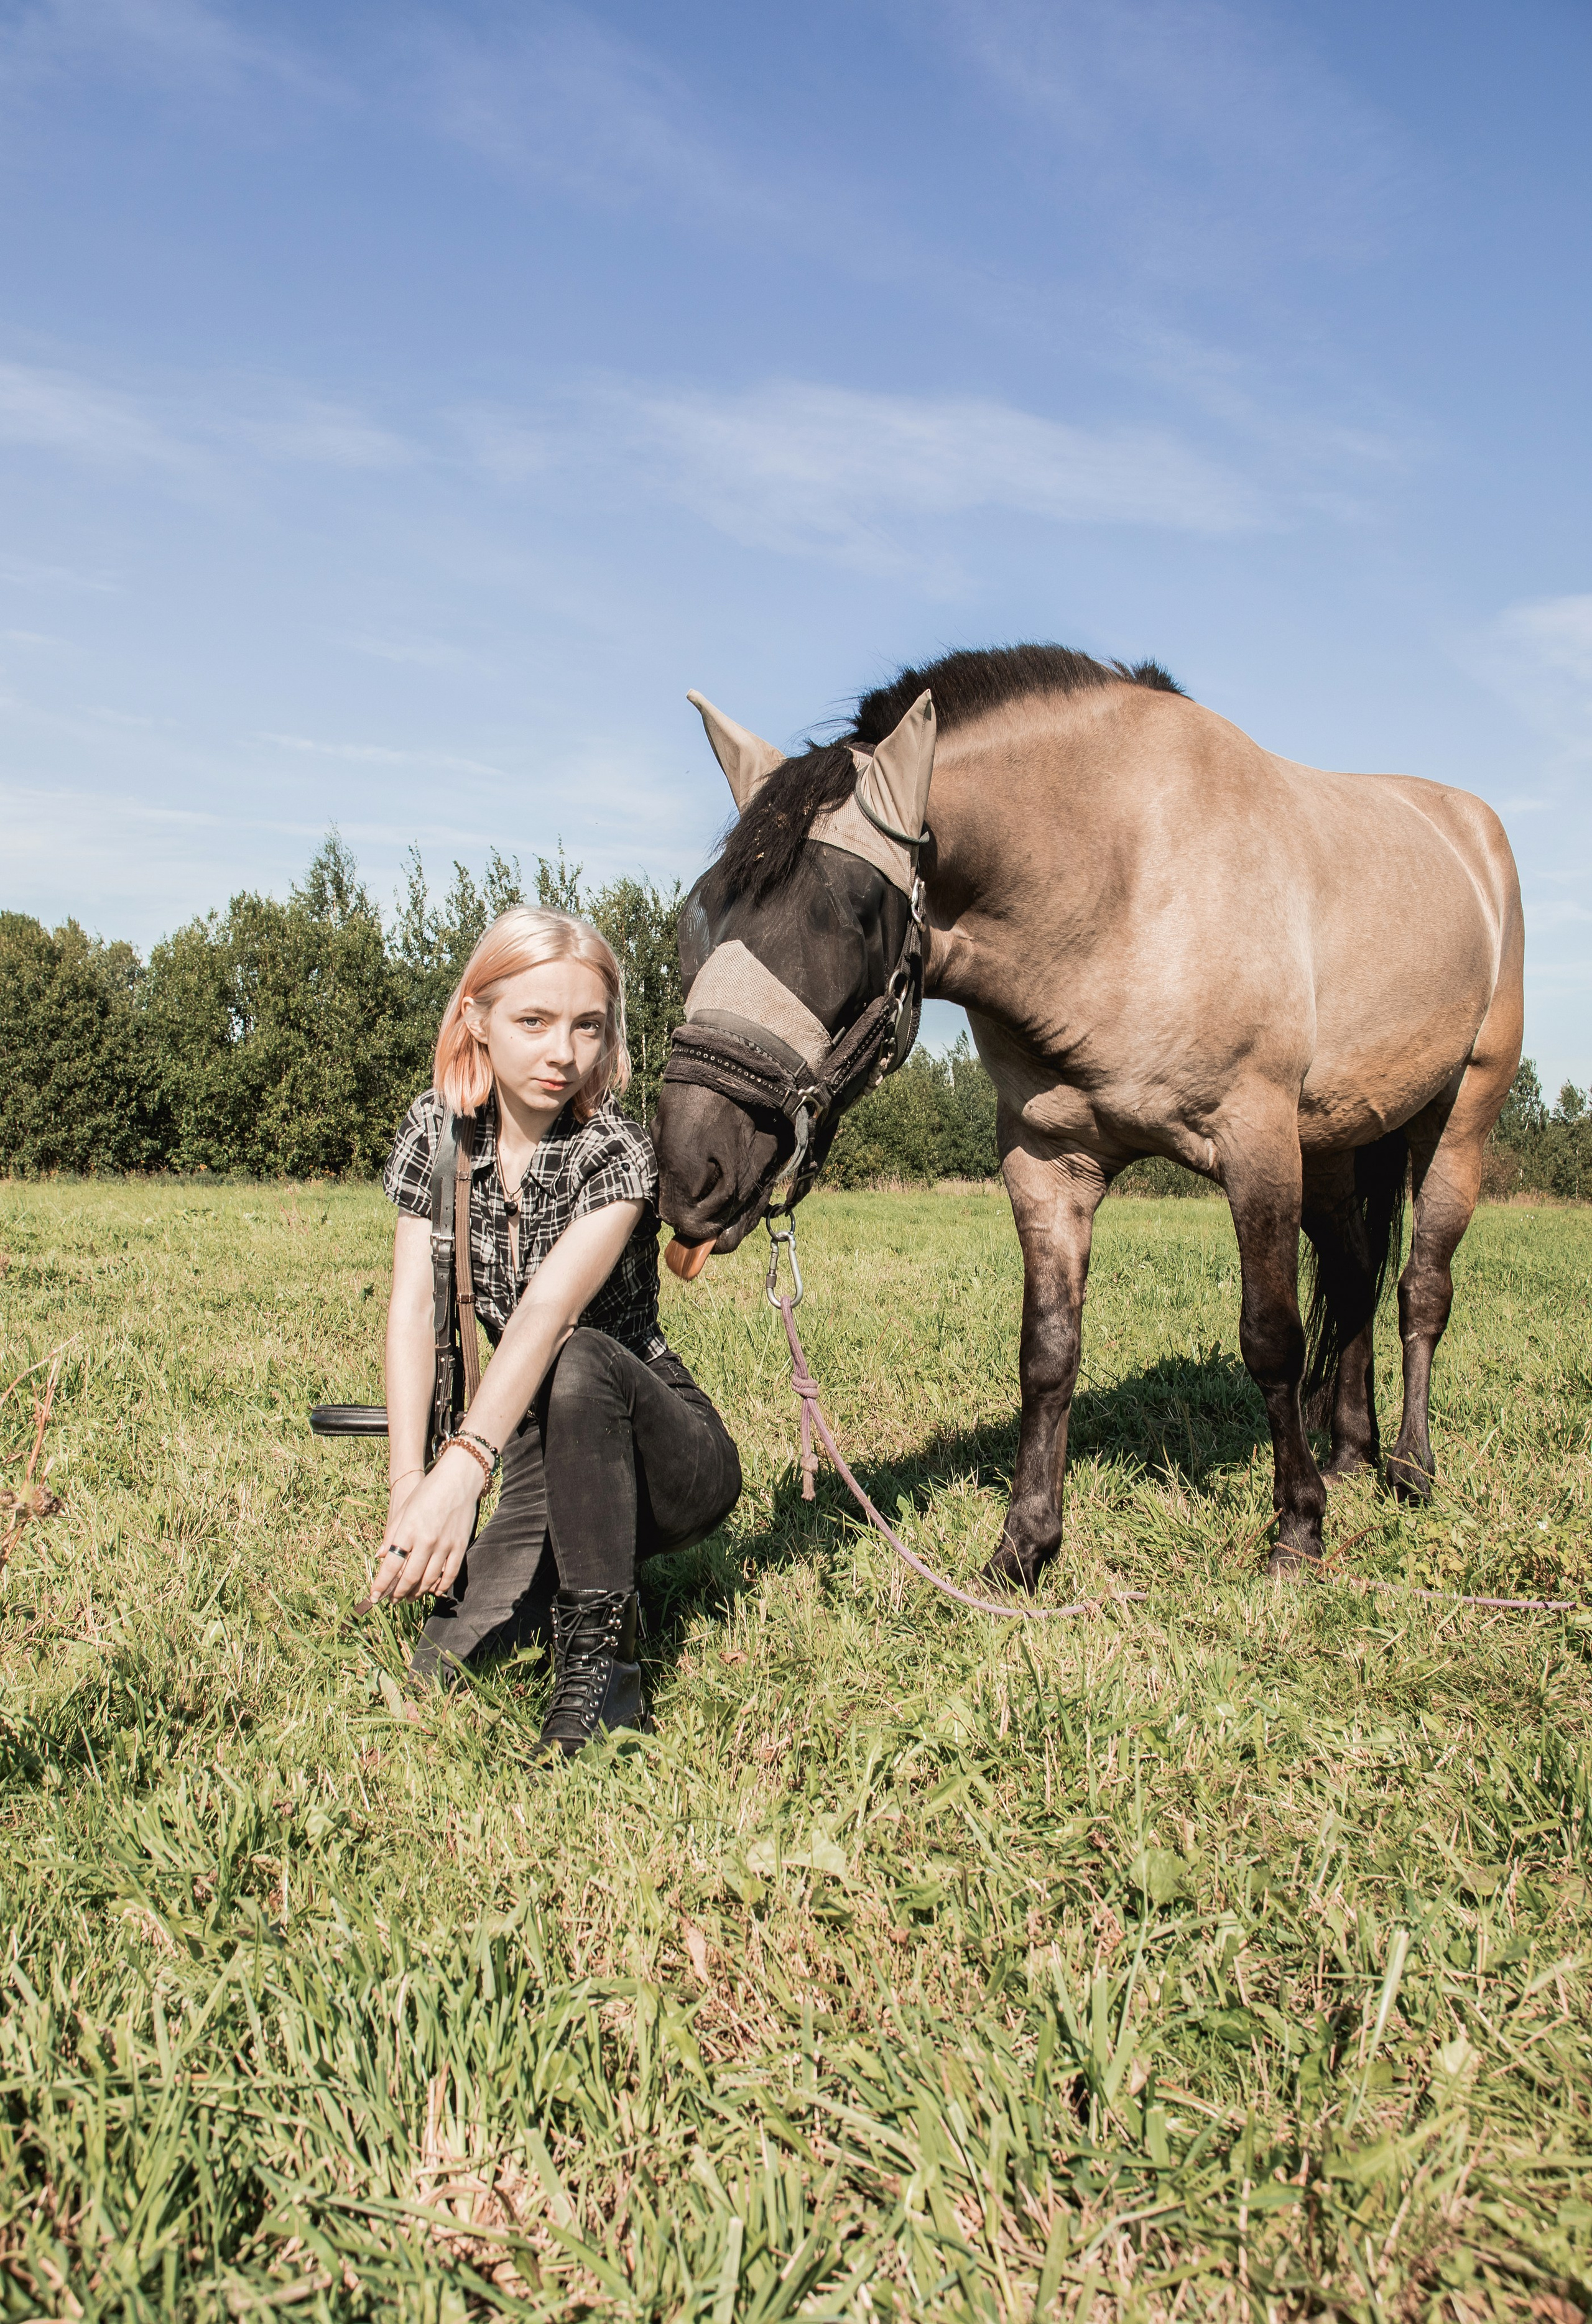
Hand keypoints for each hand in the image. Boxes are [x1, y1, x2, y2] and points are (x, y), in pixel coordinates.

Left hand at [370, 1445, 482, 1603]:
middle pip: (409, 1577)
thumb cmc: (427, 1491)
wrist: (458, 1479)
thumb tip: (379, 1556)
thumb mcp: (404, 1509)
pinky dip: (440, 1586)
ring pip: (429, 1579)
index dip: (381, 1584)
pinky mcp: (460, 1546)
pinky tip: (433, 1591)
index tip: (375, 1596)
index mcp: (408, 1530)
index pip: (391, 1565)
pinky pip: (450, 1574)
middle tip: (392, 1600)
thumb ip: (392, 1533)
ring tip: (409, 1597)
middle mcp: (426, 1540)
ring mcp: (445, 1544)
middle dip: (398, 1593)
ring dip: (417, 1592)